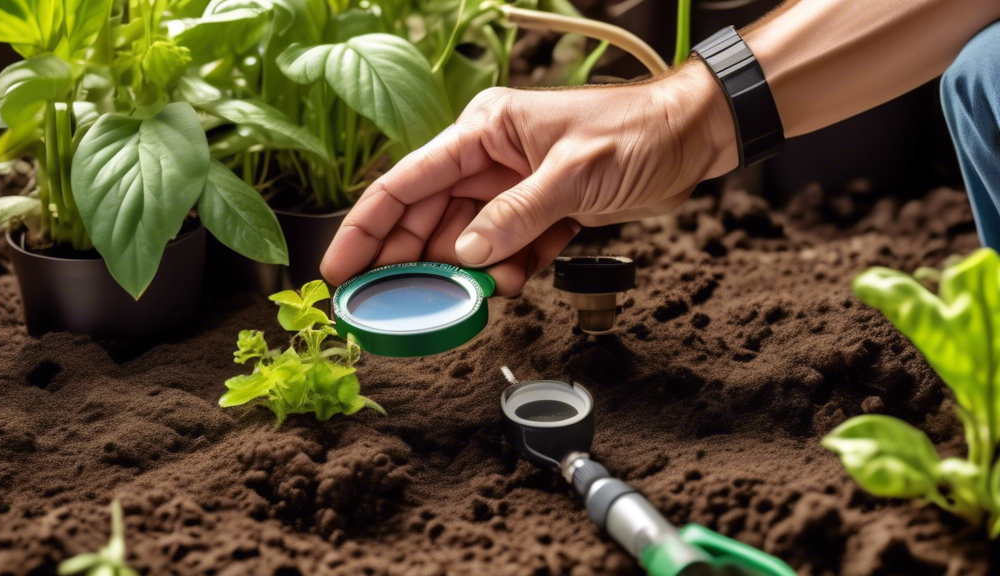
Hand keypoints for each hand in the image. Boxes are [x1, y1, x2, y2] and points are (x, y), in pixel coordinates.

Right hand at [320, 60, 735, 295]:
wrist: (692, 137)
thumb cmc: (636, 134)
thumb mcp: (573, 175)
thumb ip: (515, 216)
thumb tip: (464, 255)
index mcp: (483, 131)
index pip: (407, 181)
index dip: (367, 226)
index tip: (339, 269)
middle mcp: (489, 158)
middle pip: (427, 216)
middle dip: (409, 260)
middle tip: (389, 305)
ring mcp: (513, 186)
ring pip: (469, 239)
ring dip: (468, 272)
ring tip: (466, 298)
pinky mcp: (540, 210)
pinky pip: (509, 248)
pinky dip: (510, 269)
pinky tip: (514, 283)